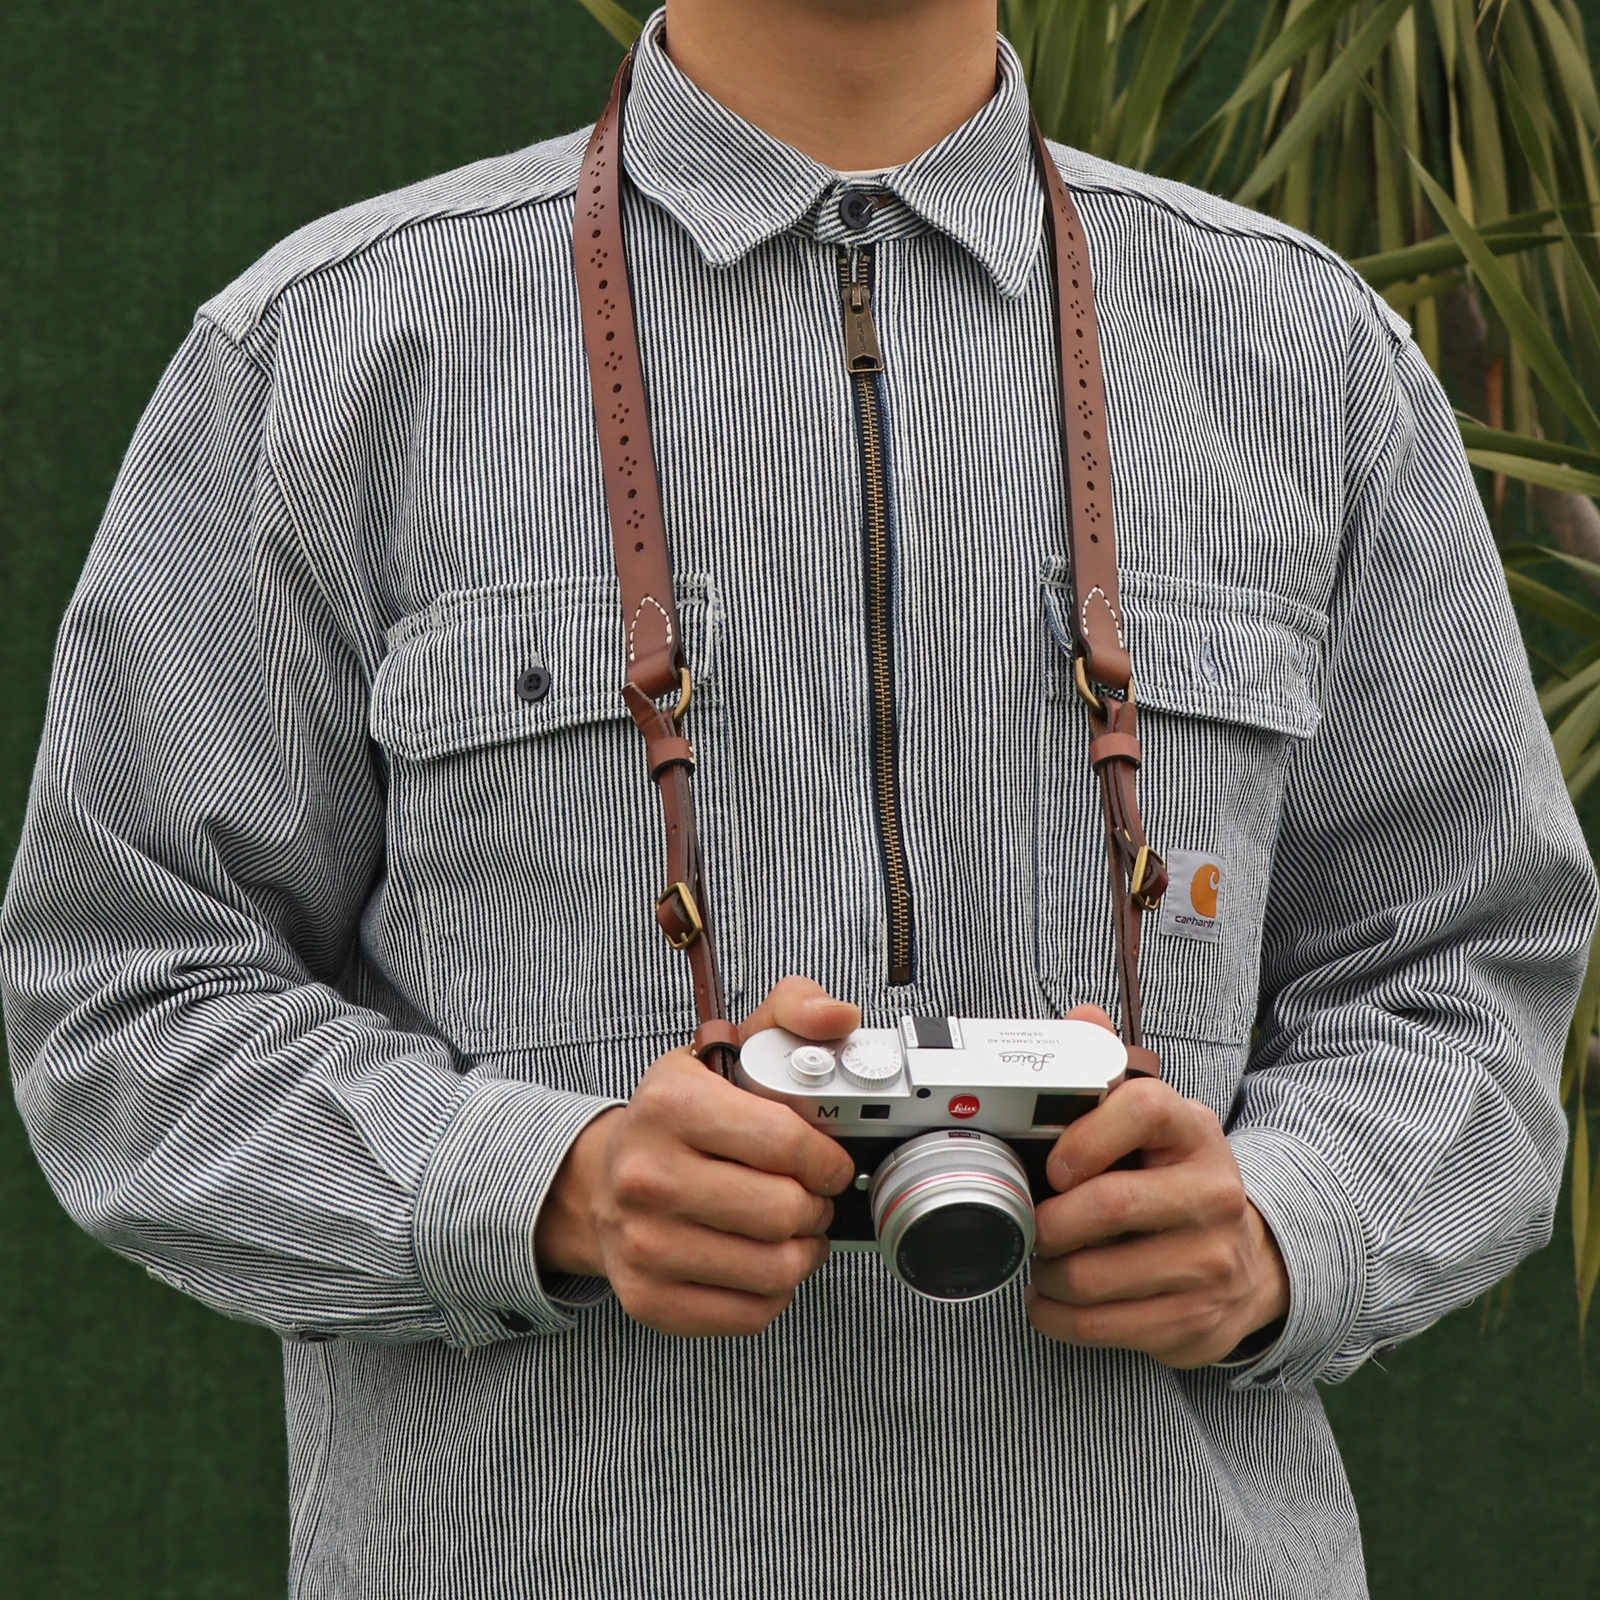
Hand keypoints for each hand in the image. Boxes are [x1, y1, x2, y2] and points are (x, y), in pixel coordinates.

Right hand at [534, 976, 858, 1336]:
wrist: (601, 1181)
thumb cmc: (678, 1117)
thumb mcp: (729, 1047)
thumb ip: (792, 1014)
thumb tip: (840, 1016)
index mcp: (670, 1105)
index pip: (785, 1142)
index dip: (827, 1156)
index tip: (830, 1159)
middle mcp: (647, 1175)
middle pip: (784, 1212)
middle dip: (816, 1204)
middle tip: (811, 1194)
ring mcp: (643, 1244)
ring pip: (776, 1269)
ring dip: (803, 1251)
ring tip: (794, 1228)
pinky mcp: (650, 1299)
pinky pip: (752, 1313)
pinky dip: (774, 1292)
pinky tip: (762, 1260)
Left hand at [1026, 1007, 1289, 1367]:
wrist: (1249, 1257)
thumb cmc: (1174, 1178)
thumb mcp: (1152, 1119)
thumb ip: (1107, 1067)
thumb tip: (1081, 1017)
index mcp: (1193, 1131)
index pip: (1141, 1108)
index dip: (1083, 1136)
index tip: (1053, 1165)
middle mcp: (1212, 1195)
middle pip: (1110, 1205)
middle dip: (1047, 1220)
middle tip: (1026, 1221)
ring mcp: (1210, 1264)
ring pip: (1095, 1276)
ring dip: (1045, 1272)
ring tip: (1037, 1259)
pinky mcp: (1196, 1321)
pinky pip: (1102, 1328)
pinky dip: (1055, 1316)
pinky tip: (1049, 1299)